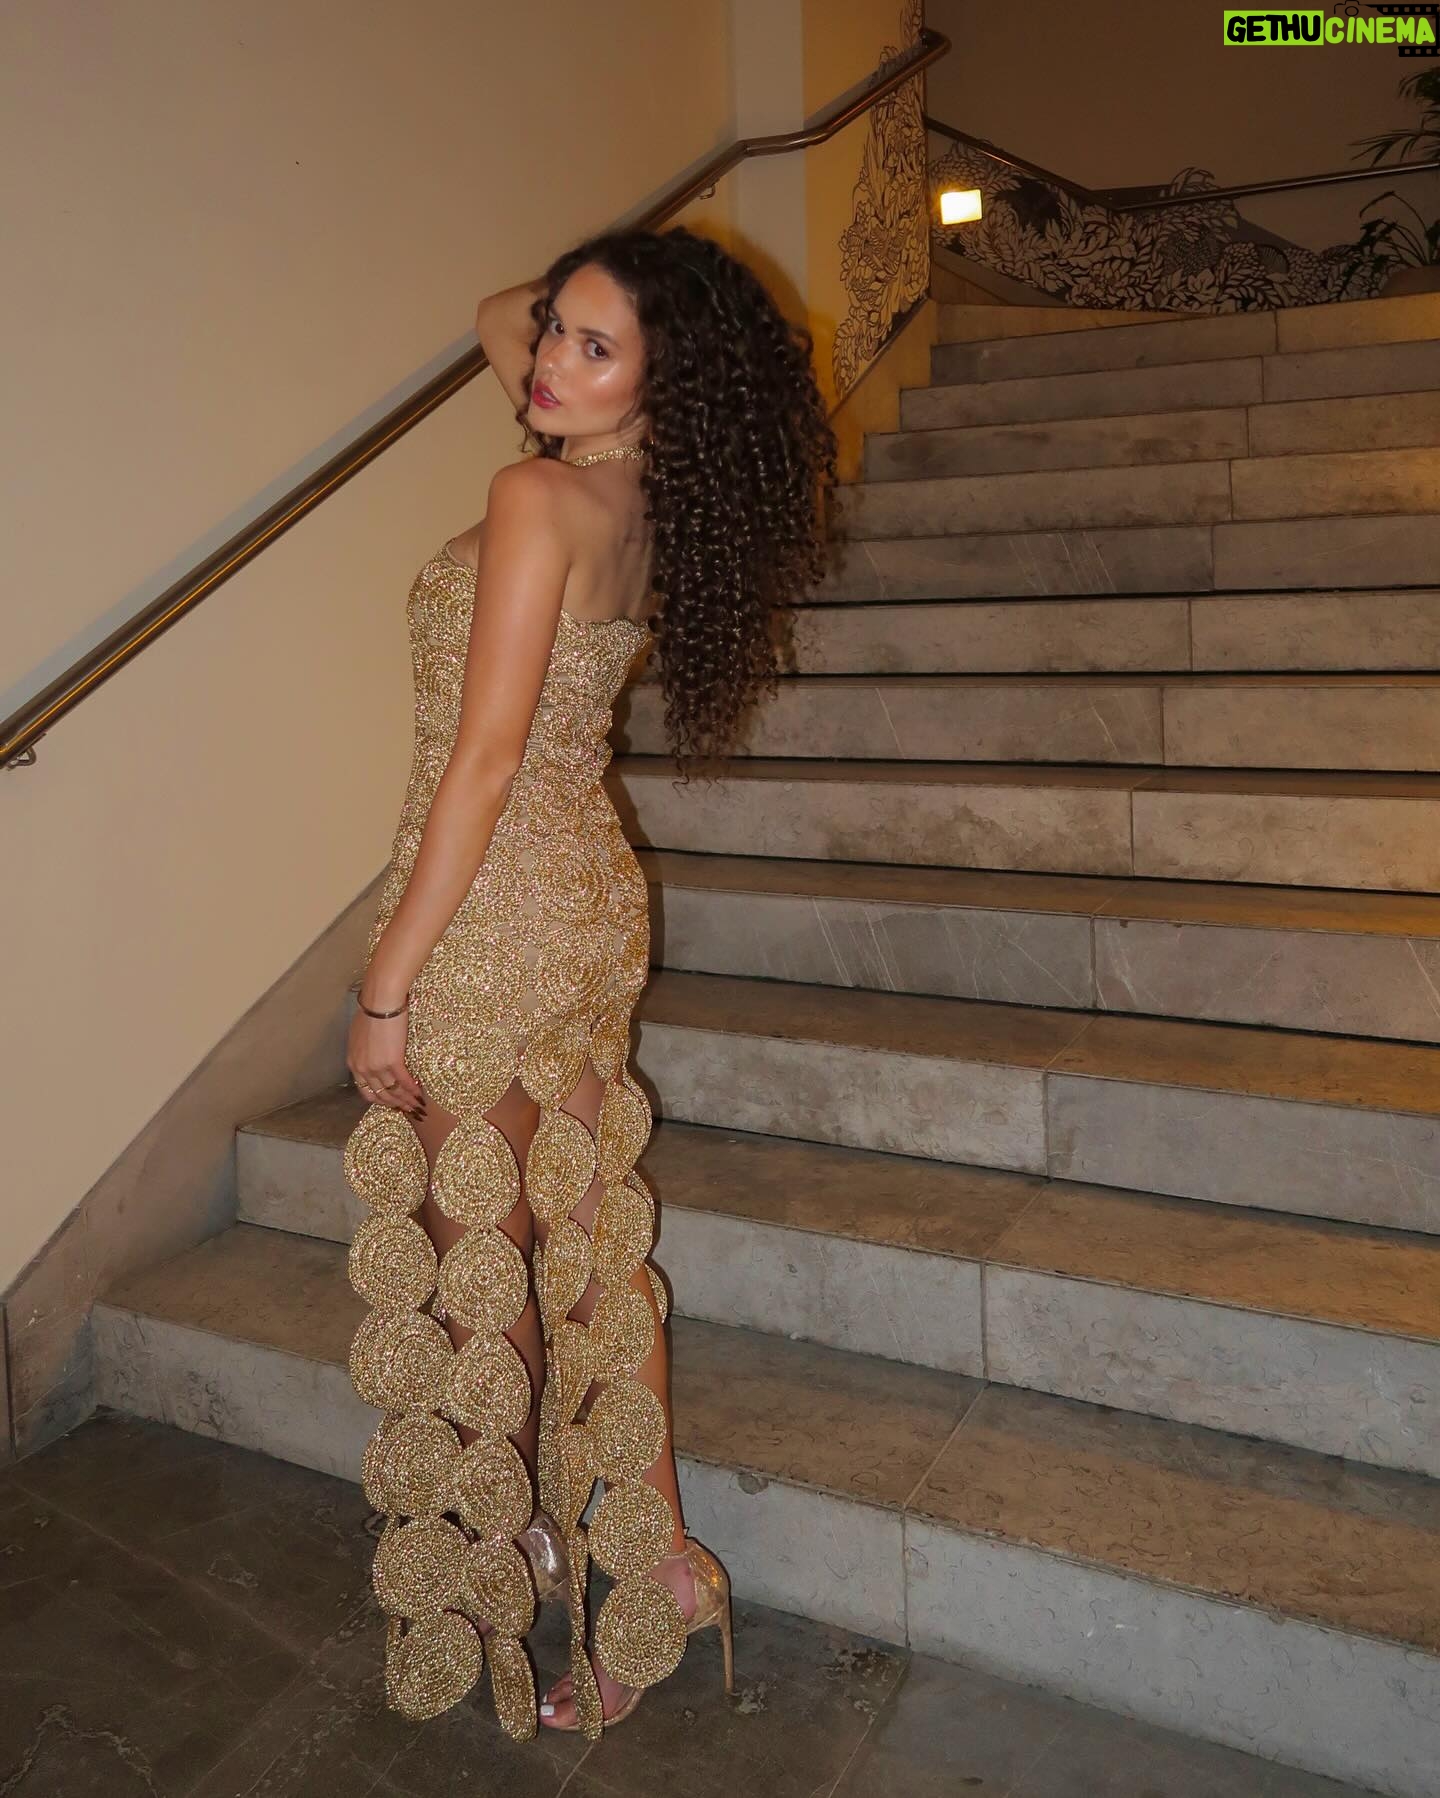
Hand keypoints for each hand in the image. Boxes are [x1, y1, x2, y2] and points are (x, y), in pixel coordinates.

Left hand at [347, 1006, 425, 1120]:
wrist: (380, 1002)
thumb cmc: (371, 1011)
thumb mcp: (360, 1034)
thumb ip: (364, 1050)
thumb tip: (373, 1054)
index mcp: (353, 1063)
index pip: (365, 1091)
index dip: (380, 1099)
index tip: (391, 1103)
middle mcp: (363, 1068)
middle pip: (380, 1095)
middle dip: (394, 1105)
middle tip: (406, 1109)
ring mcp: (377, 1066)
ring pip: (392, 1091)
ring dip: (406, 1101)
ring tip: (416, 1105)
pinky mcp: (393, 1061)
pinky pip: (404, 1082)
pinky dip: (413, 1090)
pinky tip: (420, 1093)